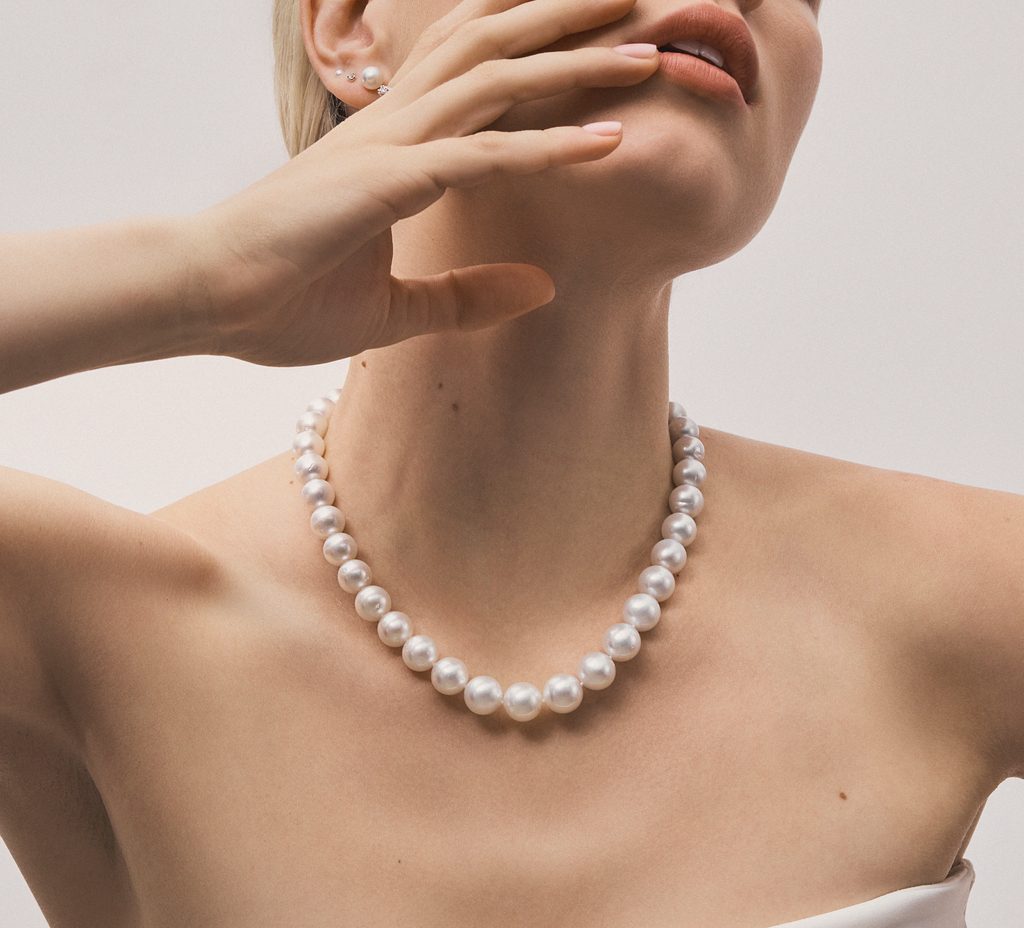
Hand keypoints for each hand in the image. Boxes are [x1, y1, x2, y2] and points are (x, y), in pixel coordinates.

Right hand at [182, 0, 658, 367]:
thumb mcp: (396, 311)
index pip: (475, 73)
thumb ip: (467, 294)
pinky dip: (547, 146)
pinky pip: (481, 154)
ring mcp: (389, 147)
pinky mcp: (384, 182)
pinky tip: (608, 140)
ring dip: (577, 62)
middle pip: (493, 47)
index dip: (536, 48)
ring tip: (651, 49)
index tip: (599, 41)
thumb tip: (541, 288)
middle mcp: (396, 127)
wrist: (205, 299)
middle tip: (643, 3)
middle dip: (570, 20)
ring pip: (495, 78)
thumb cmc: (281, 299)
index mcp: (395, 147)